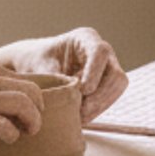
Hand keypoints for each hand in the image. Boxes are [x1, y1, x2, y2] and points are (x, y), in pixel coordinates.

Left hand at [0, 28, 127, 121]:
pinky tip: (82, 117)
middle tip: (82, 112)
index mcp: (85, 38)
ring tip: (80, 118)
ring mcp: (107, 67)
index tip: (84, 90)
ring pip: (117, 87)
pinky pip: (111, 97)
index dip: (95, 72)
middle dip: (101, 96)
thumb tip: (70, 93)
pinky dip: (97, 109)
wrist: (36, 67)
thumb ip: (55, 77)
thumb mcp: (40, 66)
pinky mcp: (106, 83)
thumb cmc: (37, 61)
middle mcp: (102, 51)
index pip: (100, 52)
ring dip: (100, 105)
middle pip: (116, 73)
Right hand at [0, 59, 45, 143]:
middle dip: (38, 108)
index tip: (24, 110)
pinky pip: (5, 126)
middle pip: (31, 90)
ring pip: (25, 105)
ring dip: (32, 122)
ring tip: (27, 133)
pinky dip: (11, 135)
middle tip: (31, 124)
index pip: (18, 78)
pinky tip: (6, 140)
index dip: (27, 96)